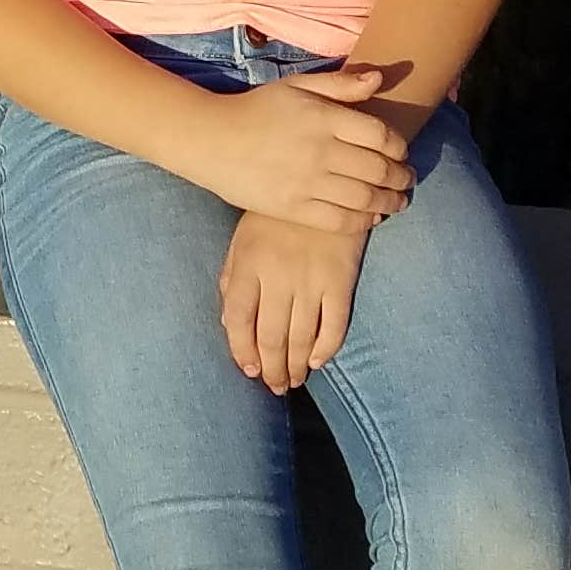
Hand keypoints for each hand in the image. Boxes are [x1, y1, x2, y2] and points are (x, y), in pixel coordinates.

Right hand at [194, 64, 413, 230]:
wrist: (213, 141)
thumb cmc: (258, 109)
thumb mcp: (297, 86)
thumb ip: (340, 84)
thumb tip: (379, 79)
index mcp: (323, 117)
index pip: (380, 135)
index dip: (399, 146)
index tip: (402, 151)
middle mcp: (320, 151)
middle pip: (378, 169)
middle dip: (401, 176)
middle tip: (408, 179)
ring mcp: (307, 183)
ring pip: (364, 198)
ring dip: (390, 201)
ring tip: (399, 201)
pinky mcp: (294, 209)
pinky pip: (340, 221)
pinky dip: (364, 222)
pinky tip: (373, 217)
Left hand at [220, 212, 365, 389]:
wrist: (327, 184)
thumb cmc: (277, 216)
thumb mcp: (244, 237)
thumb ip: (232, 277)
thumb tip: (230, 322)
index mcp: (248, 262)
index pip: (238, 318)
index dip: (241, 349)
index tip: (249, 369)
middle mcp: (278, 275)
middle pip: (271, 336)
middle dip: (271, 369)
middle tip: (275, 385)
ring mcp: (311, 279)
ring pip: (301, 338)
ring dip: (295, 367)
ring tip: (293, 380)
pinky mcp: (340, 280)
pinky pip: (334, 325)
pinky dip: (325, 349)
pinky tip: (316, 360)